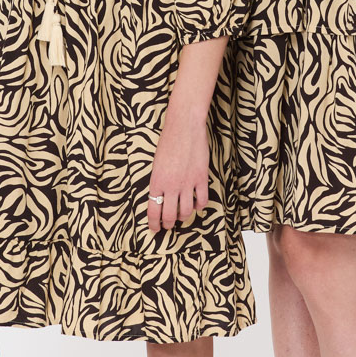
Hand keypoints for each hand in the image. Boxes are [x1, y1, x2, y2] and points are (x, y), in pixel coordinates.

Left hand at [146, 109, 209, 231]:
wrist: (184, 127)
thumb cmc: (168, 142)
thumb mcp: (157, 164)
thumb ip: (159, 182)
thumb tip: (161, 198)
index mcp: (156, 182)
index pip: (153, 210)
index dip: (154, 224)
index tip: (155, 229)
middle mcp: (171, 185)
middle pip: (170, 215)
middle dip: (168, 224)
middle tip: (168, 226)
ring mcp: (187, 183)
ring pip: (186, 211)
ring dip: (183, 217)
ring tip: (182, 215)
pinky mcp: (201, 178)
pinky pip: (202, 201)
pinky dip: (199, 207)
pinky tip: (196, 204)